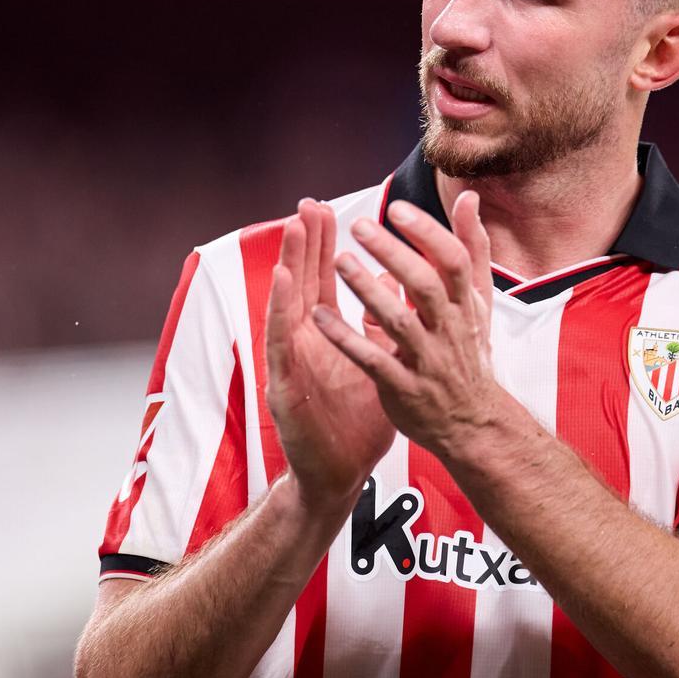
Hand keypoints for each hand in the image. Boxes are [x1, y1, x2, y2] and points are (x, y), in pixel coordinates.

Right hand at [265, 198, 398, 509]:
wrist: (340, 473)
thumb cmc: (357, 419)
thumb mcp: (378, 362)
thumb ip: (382, 322)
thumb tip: (397, 282)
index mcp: (329, 335)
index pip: (325, 280)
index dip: (325, 245)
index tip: (329, 209)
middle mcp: (308, 342)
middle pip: (304, 283)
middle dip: (305, 243)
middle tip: (307, 203)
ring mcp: (294, 363)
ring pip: (289, 306)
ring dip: (289, 266)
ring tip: (293, 230)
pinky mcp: (285, 388)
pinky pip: (284, 345)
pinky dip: (281, 312)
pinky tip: (283, 285)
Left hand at [312, 191, 504, 458]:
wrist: (473, 422)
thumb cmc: (469, 352)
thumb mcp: (478, 300)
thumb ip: (473, 248)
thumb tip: (469, 198)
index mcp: (465, 305)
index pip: (453, 261)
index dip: (427, 233)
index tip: (395, 208)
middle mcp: (449, 329)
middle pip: (425, 286)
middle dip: (393, 254)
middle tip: (359, 226)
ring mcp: (427, 361)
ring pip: (399, 322)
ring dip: (367, 291)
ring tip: (338, 261)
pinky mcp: (404, 389)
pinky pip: (373, 362)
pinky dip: (347, 340)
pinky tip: (320, 317)